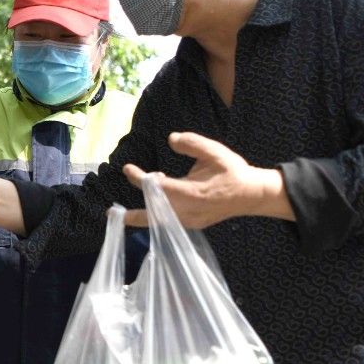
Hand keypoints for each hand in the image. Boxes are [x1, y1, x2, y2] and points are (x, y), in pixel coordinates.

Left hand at [122, 132, 293, 227]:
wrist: (252, 195)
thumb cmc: (233, 172)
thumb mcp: (214, 151)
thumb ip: (192, 143)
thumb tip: (171, 139)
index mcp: (191, 193)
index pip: (157, 187)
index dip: (140, 178)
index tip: (127, 168)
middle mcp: (188, 211)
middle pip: (153, 215)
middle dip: (132, 215)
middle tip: (111, 212)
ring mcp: (191, 221)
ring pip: (160, 221)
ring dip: (143, 215)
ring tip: (125, 213)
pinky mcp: (194, 224)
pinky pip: (170, 222)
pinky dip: (158, 215)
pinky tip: (154, 203)